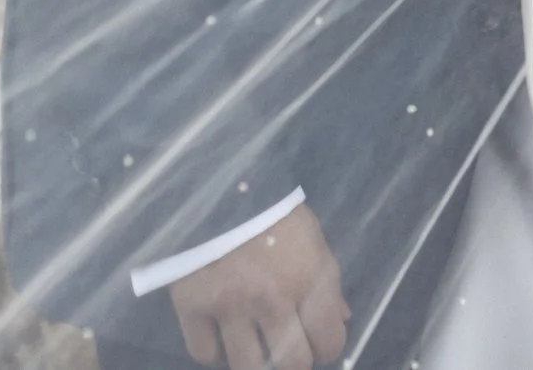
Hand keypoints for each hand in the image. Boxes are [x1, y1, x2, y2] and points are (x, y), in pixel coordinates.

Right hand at [168, 207, 349, 369]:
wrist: (216, 182)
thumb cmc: (273, 208)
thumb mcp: (312, 237)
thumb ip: (327, 282)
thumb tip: (341, 318)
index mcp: (310, 279)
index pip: (330, 343)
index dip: (326, 345)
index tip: (316, 338)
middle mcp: (273, 300)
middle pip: (292, 364)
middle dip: (293, 358)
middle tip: (285, 342)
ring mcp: (230, 306)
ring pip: (247, 367)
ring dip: (254, 358)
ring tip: (252, 340)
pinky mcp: (192, 306)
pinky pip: (204, 353)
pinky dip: (213, 348)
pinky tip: (220, 330)